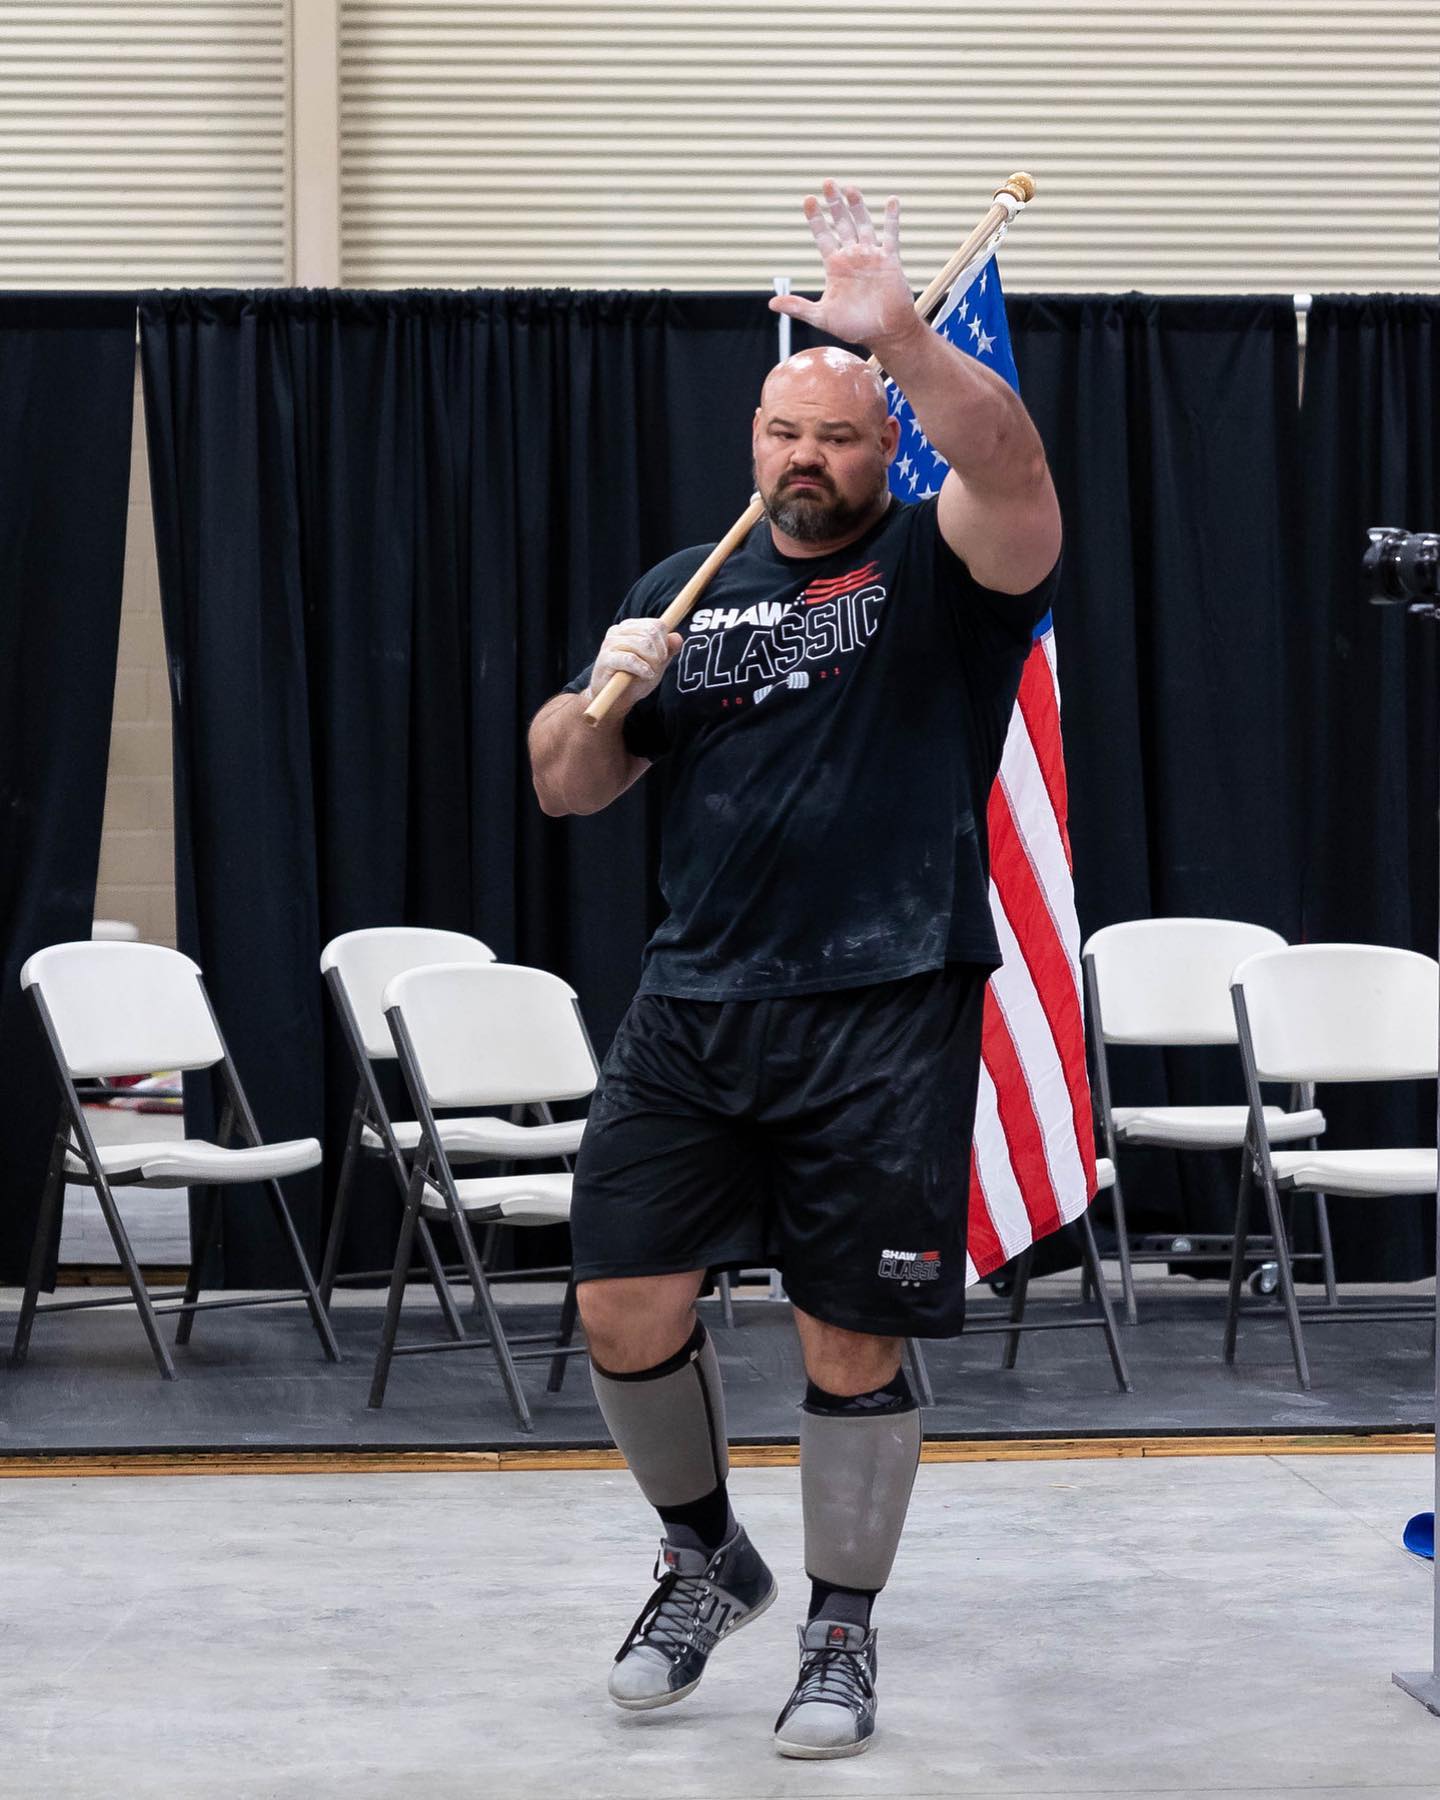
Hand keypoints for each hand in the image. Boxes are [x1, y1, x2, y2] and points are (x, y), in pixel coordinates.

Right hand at [585, 618, 682, 709]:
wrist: (616, 699)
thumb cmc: (636, 678)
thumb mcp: (657, 663)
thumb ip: (668, 649)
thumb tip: (678, 637)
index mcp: (630, 627)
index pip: (656, 624)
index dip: (665, 642)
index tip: (664, 657)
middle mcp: (618, 630)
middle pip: (651, 632)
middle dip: (660, 652)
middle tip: (657, 667)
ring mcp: (610, 643)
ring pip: (642, 644)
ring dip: (652, 662)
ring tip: (649, 673)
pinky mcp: (606, 658)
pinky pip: (630, 659)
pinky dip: (642, 668)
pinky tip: (646, 675)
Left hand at [769, 181, 919, 353]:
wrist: (885, 333)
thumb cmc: (854, 327)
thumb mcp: (822, 317)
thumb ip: (799, 308)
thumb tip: (772, 305)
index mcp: (835, 266)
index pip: (823, 235)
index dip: (816, 218)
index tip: (808, 200)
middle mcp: (852, 256)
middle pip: (842, 223)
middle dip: (834, 204)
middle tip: (828, 183)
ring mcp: (871, 256)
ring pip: (863, 224)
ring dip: (857, 206)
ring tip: (850, 188)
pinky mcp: (890, 260)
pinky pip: (891, 235)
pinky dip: (892, 218)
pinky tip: (891, 200)